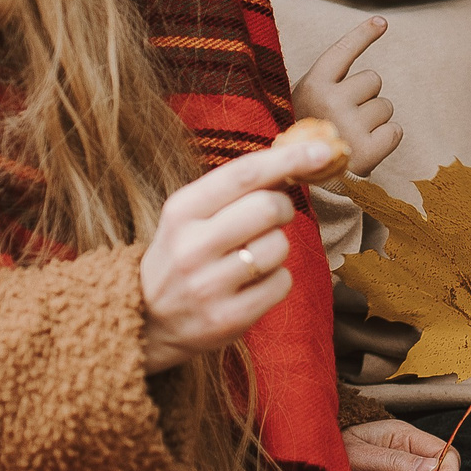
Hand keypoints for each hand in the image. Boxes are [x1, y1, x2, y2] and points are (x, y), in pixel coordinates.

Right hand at [138, 141, 325, 374]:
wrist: (145, 319)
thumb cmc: (182, 253)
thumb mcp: (191, 214)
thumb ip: (236, 188)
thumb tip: (298, 157)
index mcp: (182, 210)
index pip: (244, 173)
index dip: (289, 158)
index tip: (324, 150)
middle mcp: (191, 246)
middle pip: (268, 207)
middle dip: (283, 208)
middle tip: (272, 217)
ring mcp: (209, 286)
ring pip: (279, 247)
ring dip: (278, 247)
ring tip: (252, 256)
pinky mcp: (227, 319)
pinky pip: (282, 284)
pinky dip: (277, 279)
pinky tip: (252, 284)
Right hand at [292, 17, 401, 176]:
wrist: (305, 187)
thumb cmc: (308, 138)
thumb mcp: (304, 102)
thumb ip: (327, 82)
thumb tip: (365, 54)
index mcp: (312, 85)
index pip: (343, 52)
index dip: (363, 34)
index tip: (382, 22)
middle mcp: (330, 101)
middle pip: (374, 80)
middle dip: (367, 97)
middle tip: (345, 119)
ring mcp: (350, 126)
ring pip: (386, 106)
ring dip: (375, 120)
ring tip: (351, 137)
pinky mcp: (368, 151)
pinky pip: (395, 130)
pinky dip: (386, 139)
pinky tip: (367, 149)